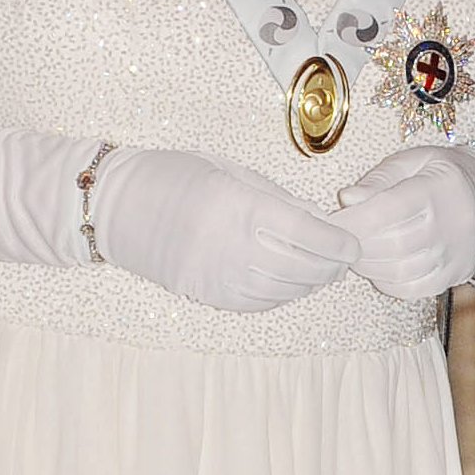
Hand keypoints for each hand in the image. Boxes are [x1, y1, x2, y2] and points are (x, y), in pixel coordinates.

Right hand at [96, 148, 360, 312]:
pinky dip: (286, 293)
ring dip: (312, 281)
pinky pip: (262, 303)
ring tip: (324, 267)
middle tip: (345, 254)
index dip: (338, 242)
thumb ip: (277, 199)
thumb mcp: (231, 172)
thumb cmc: (177, 175)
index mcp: (240, 208)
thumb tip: (321, 221)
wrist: (120, 207)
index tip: (354, 241)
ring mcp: (221, 279)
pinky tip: (293, 279)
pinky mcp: (211, 298)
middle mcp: (233, 249)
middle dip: (332, 264)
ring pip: (287, 290)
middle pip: (303, 268)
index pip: (308, 235)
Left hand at [328, 145, 474, 300]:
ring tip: (354, 253)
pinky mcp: (455, 276)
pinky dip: (388, 283)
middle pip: (393, 244)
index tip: (334, 221)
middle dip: (357, 245)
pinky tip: (376, 268)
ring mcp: (455, 255)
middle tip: (338, 240)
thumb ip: (378, 179)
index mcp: (437, 189)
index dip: (356, 219)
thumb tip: (346, 199)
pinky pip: (415, 289)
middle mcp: (450, 225)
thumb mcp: (412, 161)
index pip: (389, 210)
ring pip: (402, 271)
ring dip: (369, 266)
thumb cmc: (441, 173)